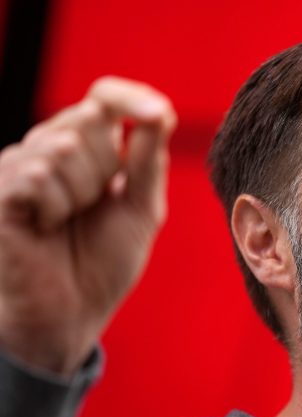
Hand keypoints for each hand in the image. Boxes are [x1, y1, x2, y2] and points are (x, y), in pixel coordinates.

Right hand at [0, 76, 175, 376]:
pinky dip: (56, 207)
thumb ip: (149, 161)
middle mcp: (49, 147)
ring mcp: (19, 166)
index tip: (160, 113)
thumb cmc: (105, 261)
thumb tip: (162, 110)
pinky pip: (37, 175)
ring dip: (82, 194)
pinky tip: (45, 229)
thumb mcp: (141, 208)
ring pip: (65, 146)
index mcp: (88, 148)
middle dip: (108, 171)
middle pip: (90, 120)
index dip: (130, 98)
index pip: (104, 98)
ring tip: (67, 223)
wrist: (74, 312)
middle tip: (93, 210)